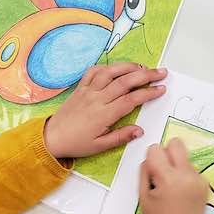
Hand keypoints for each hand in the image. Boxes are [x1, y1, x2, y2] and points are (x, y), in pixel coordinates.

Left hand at [43, 63, 166, 160]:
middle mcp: (97, 99)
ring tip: (142, 67)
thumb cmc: (76, 143)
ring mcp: (88, 91)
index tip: (161, 89)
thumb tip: (139, 130)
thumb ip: (121, 137)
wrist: (52, 137)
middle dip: (146, 75)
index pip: (131, 100)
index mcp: (104, 114)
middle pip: (125, 82)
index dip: (148, 93)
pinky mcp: (80, 87)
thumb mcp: (100, 146)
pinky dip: (106, 66)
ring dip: (128, 67)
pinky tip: (116, 68)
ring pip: (110, 72)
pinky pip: (93, 71)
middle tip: (161, 73)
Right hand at [139, 139, 208, 213]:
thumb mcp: (143, 194)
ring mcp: (198, 180)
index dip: (151, 158)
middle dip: (167, 152)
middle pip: (176, 143)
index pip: (156, 148)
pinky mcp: (205, 185)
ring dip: (177, 166)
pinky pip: (193, 170)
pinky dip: (186, 176)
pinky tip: (182, 193)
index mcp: (168, 178)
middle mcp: (186, 175)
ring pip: (185, 158)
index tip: (151, 172)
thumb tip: (152, 157)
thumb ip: (145, 170)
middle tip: (163, 171)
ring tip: (172, 189)